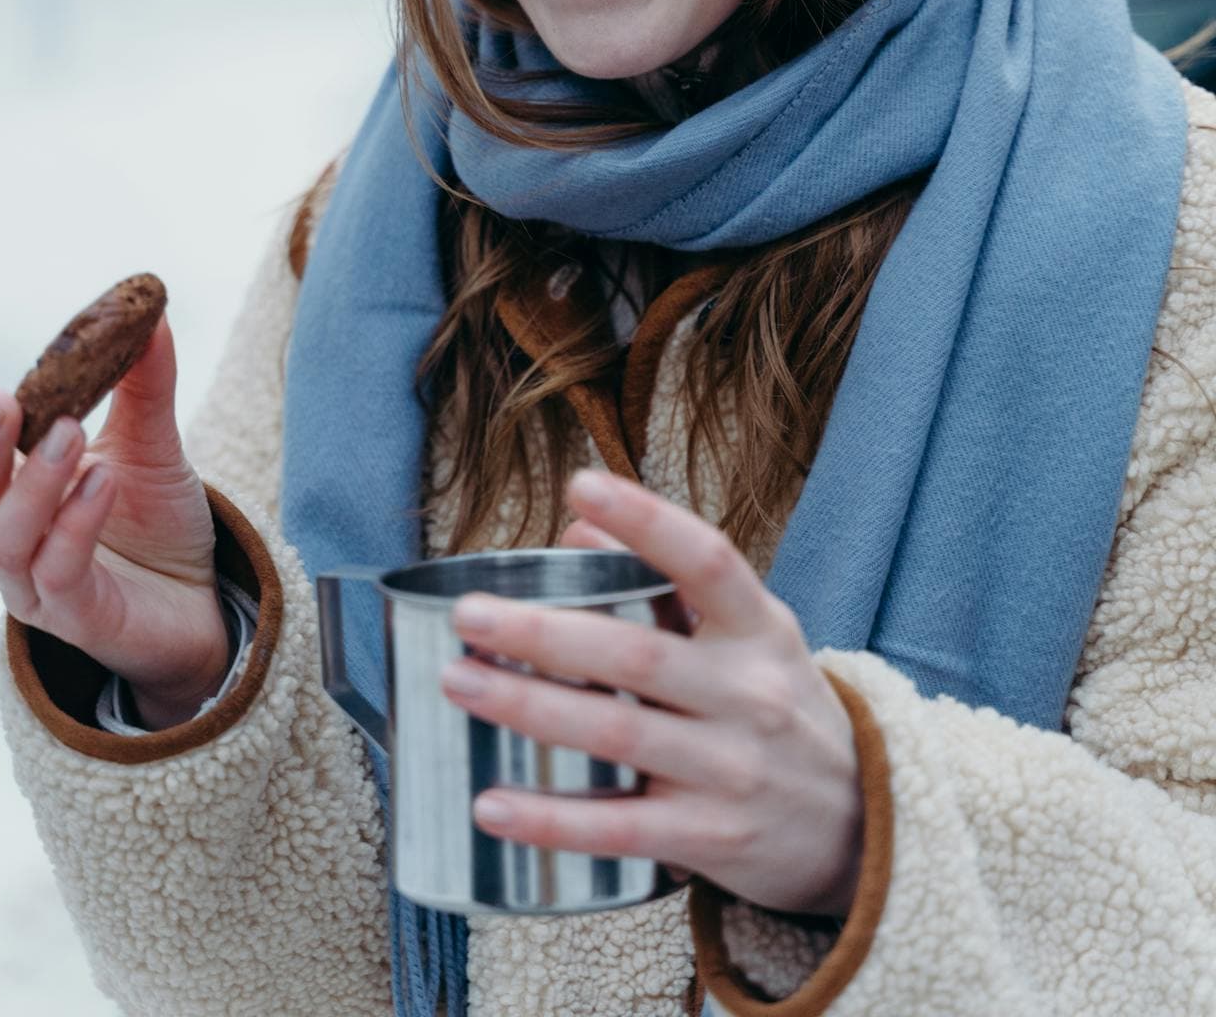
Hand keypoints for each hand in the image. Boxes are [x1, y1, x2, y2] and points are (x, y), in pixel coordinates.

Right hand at [0, 320, 230, 728]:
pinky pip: (58, 570)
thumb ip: (142, 382)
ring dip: (33, 482)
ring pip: (2, 538)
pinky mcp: (73, 616)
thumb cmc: (152, 518)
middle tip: (3, 399)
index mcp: (0, 496)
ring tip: (71, 433)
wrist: (200, 597)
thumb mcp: (148, 440)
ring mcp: (30, 586)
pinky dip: (75, 523)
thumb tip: (149, 313)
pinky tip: (103, 480)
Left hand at [440, 469, 862, 919]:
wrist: (862, 826)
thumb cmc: (777, 707)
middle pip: (639, 656)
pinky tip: (491, 802)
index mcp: (760, 629)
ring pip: (619, 736)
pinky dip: (552, 819)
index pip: (707, 560)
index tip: (581, 482)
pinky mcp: (711, 840)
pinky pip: (620, 828)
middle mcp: (750, 695)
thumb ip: (668, 579)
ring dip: (530, 709)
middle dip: (546, 634)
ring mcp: (732, 771)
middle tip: (470, 615)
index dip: (645, 519)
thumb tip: (577, 522)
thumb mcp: (748, 634)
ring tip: (459, 682)